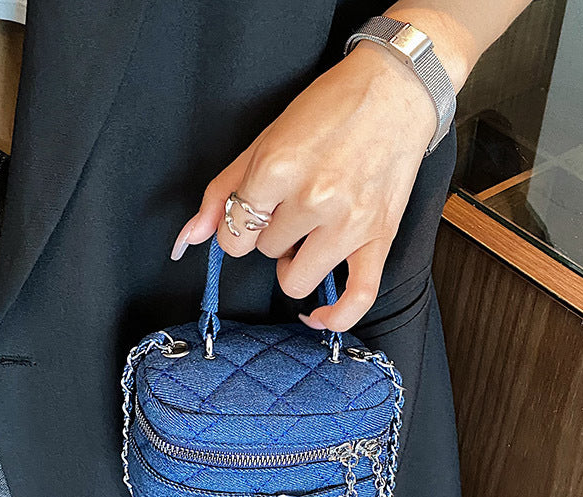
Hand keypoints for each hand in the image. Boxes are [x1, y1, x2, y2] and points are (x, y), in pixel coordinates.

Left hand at [169, 38, 438, 331]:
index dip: (237, 228)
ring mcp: (349, 223)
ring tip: (306, 238)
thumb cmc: (329, 110)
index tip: (252, 214)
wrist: (394, 92)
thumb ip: (222, 191)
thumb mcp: (264, 141)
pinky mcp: (379, 239)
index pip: (234, 235)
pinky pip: (357, 297)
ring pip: (296, 279)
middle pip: (264, 253)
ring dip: (293, 265)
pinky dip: (335, 318)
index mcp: (278, 169)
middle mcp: (313, 199)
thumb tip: (188, 238)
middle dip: (270, 235)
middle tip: (290, 208)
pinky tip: (317, 318)